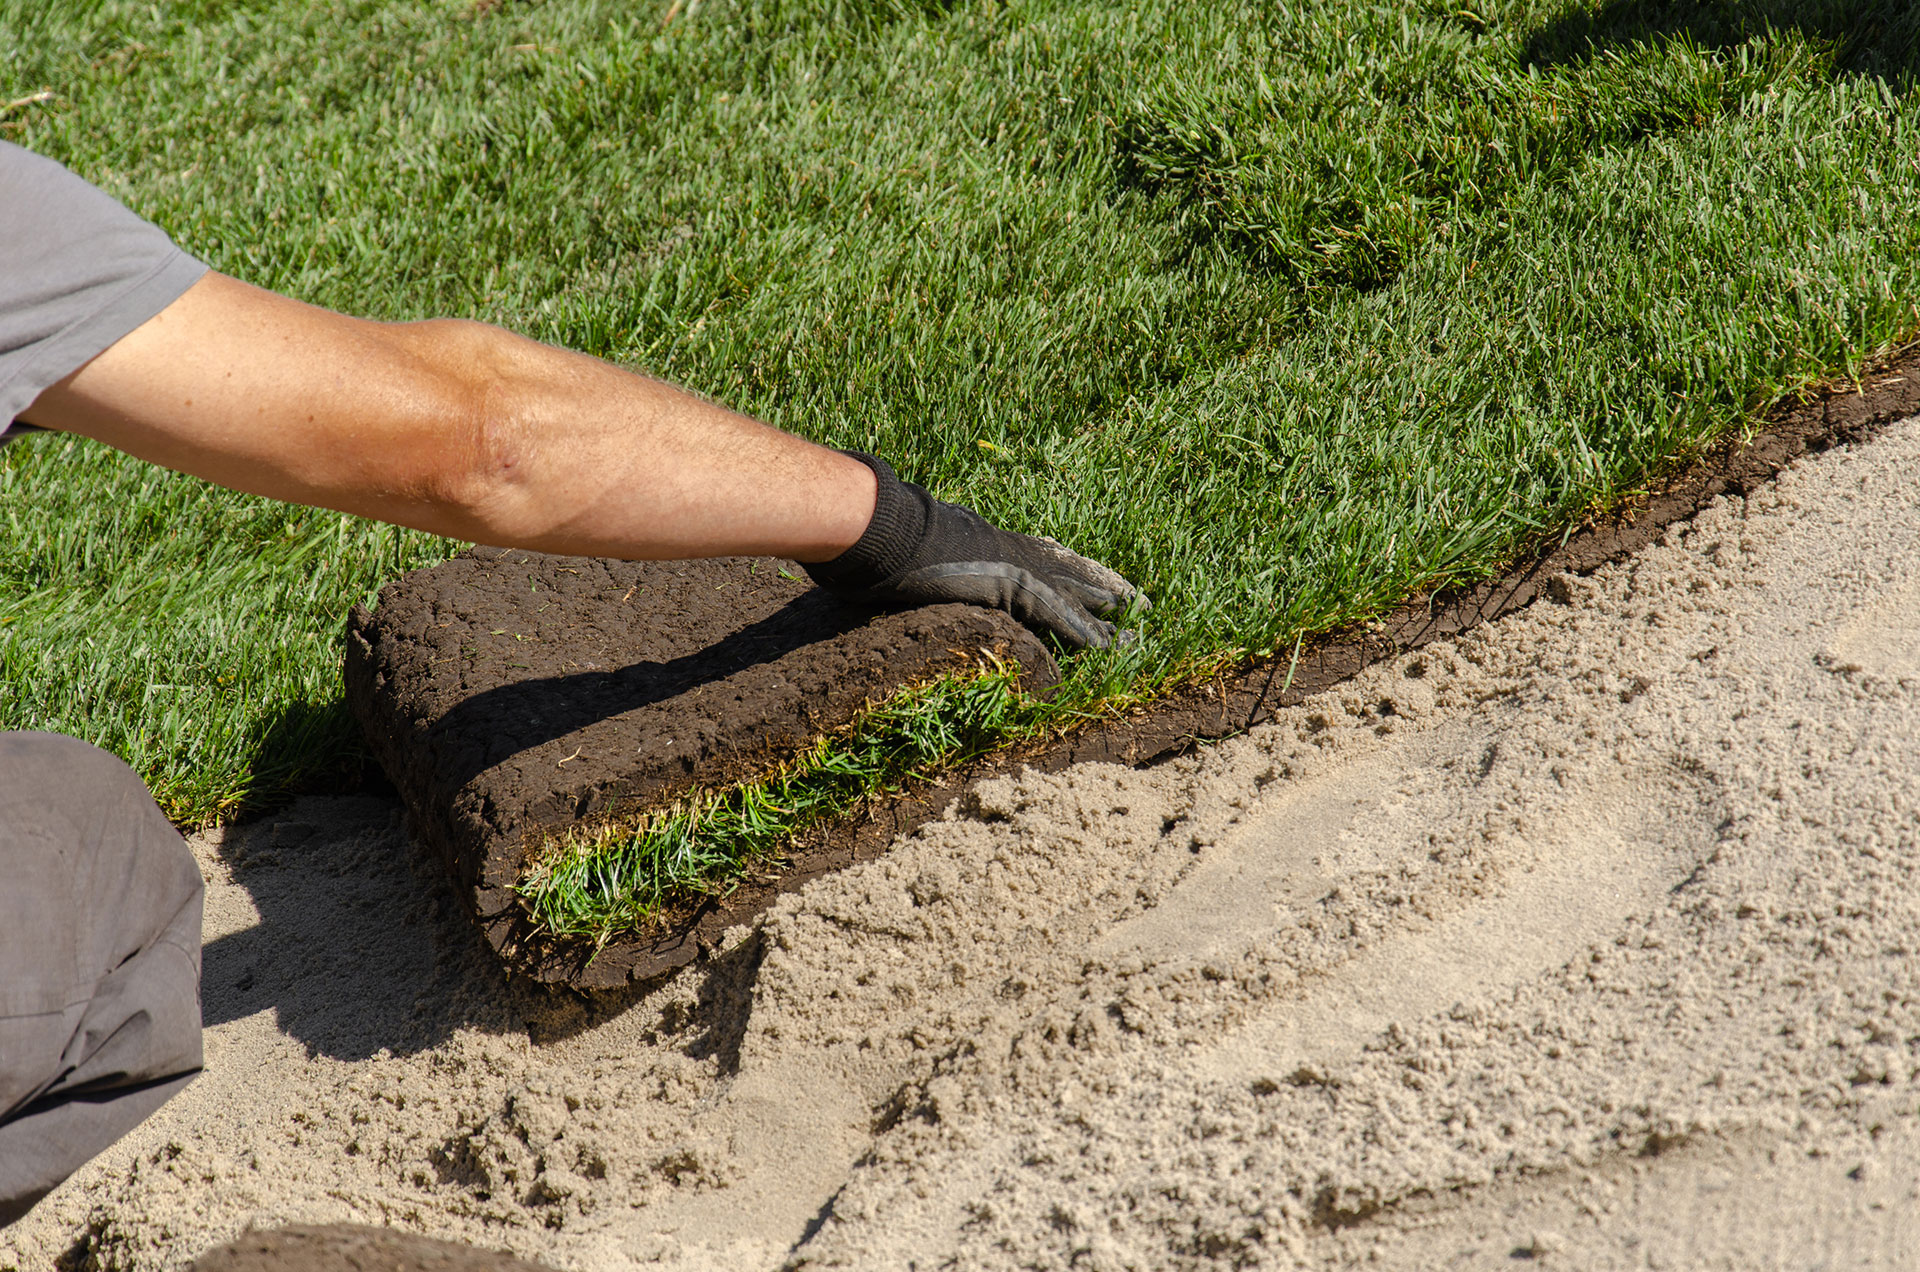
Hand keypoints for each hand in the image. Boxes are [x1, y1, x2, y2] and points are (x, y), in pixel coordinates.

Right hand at [803, 452, 1145, 649]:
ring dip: (1110, 614)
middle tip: (1138, 601)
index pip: (1045, 556)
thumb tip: (923, 567)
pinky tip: (1111, 646)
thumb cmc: (892, 536)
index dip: (1073, 571)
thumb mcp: (923, 550)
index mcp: (993, 541)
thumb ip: (938, 559)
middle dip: (1106, 587)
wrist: (888, 530)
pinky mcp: (1017, 589)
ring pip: (1079, 595)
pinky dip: (1087, 633)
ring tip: (1141, 629)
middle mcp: (1015, 551)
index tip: (1093, 580)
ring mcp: (1019, 569)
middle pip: (1075, 570)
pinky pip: (1062, 617)